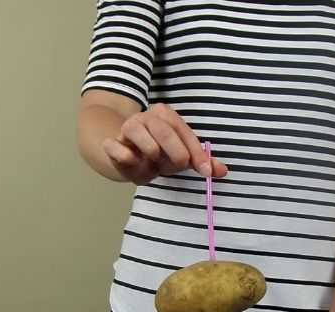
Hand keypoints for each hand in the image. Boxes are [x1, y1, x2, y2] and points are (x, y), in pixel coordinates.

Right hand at [102, 103, 227, 184]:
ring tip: (155, 160)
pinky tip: (134, 161)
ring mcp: (127, 128)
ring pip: (136, 131)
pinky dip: (126, 156)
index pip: (184, 132)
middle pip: (163, 130)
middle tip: (181, 166)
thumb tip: (222, 172)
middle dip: (176, 151)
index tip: (206, 171)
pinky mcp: (111, 143)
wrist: (127, 158)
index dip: (197, 152)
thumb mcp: (182, 158)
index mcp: (166, 116)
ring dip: (151, 150)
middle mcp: (146, 117)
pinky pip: (114, 146)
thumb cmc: (158, 155)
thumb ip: (201, 162)